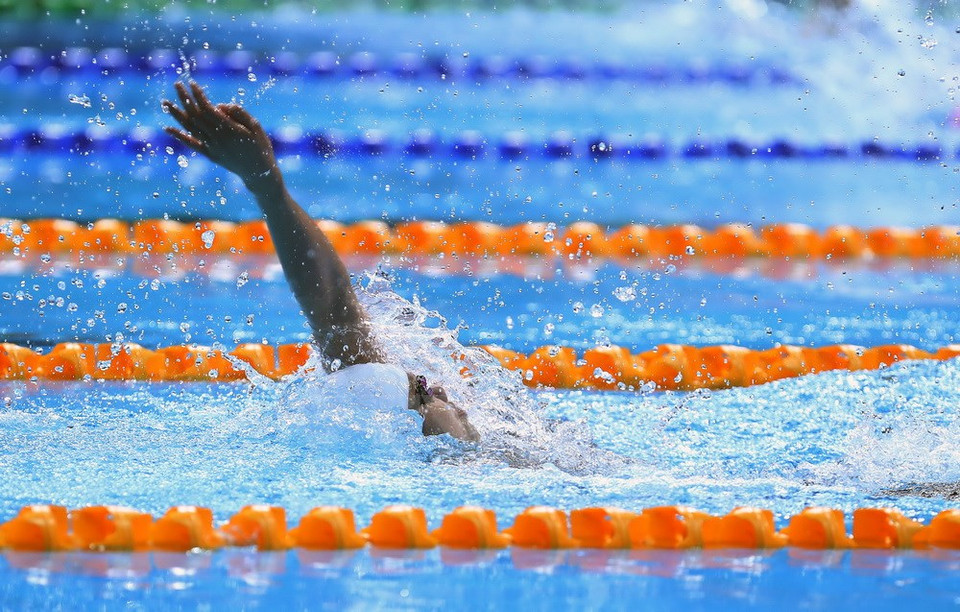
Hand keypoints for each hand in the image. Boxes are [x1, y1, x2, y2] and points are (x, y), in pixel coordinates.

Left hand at [163, 81, 277, 186]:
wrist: (258, 173)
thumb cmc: (260, 146)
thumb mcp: (256, 126)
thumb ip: (239, 113)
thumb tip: (219, 105)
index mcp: (230, 130)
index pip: (208, 109)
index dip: (199, 95)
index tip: (191, 83)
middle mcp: (217, 138)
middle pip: (196, 115)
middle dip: (185, 99)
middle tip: (176, 84)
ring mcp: (212, 148)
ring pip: (190, 128)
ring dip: (177, 114)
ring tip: (165, 102)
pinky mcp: (210, 155)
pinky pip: (191, 144)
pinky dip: (178, 136)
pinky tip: (167, 128)